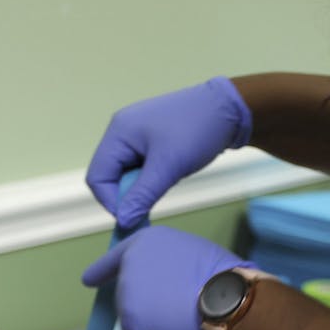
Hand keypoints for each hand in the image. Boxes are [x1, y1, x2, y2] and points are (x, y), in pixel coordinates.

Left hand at [82, 225, 247, 329]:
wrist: (226, 298)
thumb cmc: (219, 273)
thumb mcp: (187, 250)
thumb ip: (162, 262)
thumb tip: (158, 282)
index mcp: (144, 243)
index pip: (115, 258)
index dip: (101, 271)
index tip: (88, 280)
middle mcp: (129, 266)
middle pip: (127, 292)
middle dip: (144, 301)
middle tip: (176, 302)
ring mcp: (127, 295)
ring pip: (132, 315)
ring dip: (149, 320)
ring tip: (178, 314)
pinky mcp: (130, 323)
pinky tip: (172, 329)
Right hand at [85, 77, 252, 229]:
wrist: (232, 107)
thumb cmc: (197, 131)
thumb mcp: (169, 166)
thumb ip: (142, 196)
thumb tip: (123, 222)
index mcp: (118, 132)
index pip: (97, 176)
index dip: (111, 201)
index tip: (133, 217)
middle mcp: (121, 131)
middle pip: (108, 175)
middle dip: (125, 194)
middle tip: (149, 207)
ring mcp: (135, 133)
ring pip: (124, 172)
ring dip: (138, 187)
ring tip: (162, 187)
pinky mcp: (150, 138)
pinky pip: (138, 165)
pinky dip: (148, 178)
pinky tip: (165, 178)